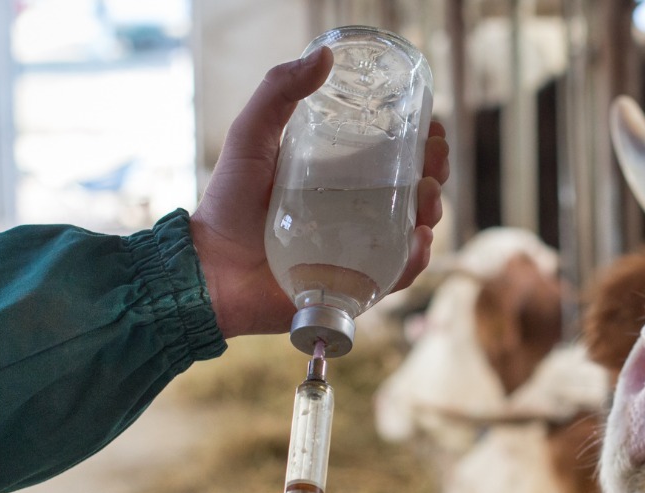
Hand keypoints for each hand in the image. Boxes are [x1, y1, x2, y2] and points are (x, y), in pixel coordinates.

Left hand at [191, 48, 451, 338]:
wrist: (211, 268)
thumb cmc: (228, 204)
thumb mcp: (251, 136)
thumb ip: (279, 92)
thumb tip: (324, 54)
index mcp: (341, 181)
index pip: (395, 159)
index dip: (421, 144)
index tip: (432, 125)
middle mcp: (356, 216)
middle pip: (413, 194)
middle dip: (434, 174)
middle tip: (434, 159)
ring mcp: (358, 252)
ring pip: (413, 232)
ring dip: (431, 211)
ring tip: (426, 196)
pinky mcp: (354, 287)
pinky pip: (395, 276)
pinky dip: (414, 260)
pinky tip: (417, 240)